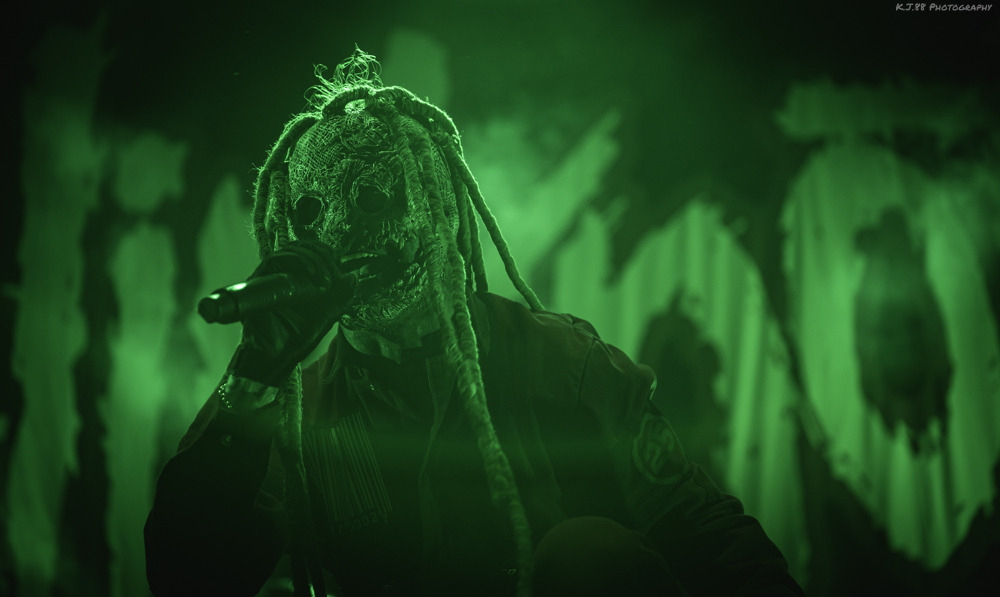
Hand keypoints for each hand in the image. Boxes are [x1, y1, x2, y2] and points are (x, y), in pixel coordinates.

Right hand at [230, 240, 354, 386]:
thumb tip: (353, 276)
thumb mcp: (328, 314)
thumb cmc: (298, 337)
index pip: (310, 252)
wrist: (278, 356)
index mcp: (298, 278)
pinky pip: (274, 260)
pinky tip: (312, 275)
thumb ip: (341, 297)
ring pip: (290, 250)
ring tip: (326, 280)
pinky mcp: (258, 282)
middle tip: (334, 275)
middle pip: (301, 246)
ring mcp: (269, 277)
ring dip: (313, 259)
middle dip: (322, 255)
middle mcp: (282, 274)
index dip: (326, 254)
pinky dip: (296, 260)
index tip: (340, 268)